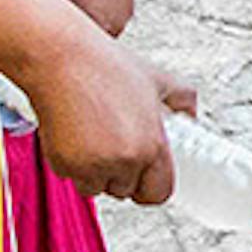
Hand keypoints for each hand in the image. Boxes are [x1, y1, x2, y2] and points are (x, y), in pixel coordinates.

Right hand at [15, 31, 190, 204]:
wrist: (61, 58)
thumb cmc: (104, 66)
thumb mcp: (156, 78)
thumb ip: (182, 98)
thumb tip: (190, 114)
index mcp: (152, 144)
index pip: (159, 192)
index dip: (151, 186)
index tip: (144, 178)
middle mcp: (125, 159)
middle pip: (126, 190)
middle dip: (121, 174)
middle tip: (114, 142)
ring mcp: (93, 165)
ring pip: (97, 188)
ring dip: (96, 172)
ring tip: (94, 136)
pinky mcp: (64, 165)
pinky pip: (71, 178)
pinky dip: (72, 164)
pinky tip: (75, 134)